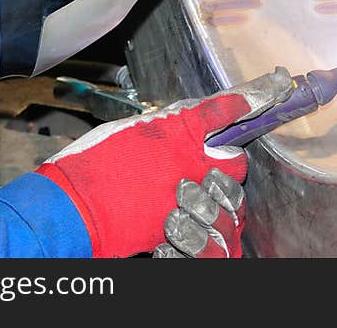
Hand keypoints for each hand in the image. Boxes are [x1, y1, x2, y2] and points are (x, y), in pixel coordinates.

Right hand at [36, 68, 292, 257]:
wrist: (71, 206)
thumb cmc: (90, 164)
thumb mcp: (126, 130)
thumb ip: (160, 127)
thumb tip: (179, 123)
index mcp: (176, 131)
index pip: (222, 111)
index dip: (247, 101)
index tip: (266, 95)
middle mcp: (189, 163)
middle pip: (235, 164)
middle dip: (230, 166)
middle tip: (217, 168)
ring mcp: (188, 199)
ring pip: (229, 204)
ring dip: (221, 206)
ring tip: (204, 206)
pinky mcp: (179, 230)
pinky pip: (212, 240)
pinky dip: (209, 241)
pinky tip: (201, 236)